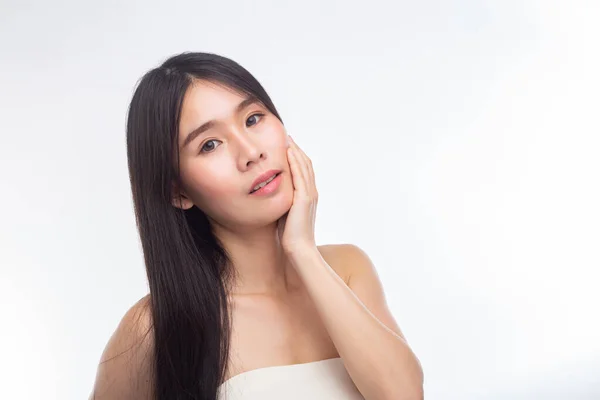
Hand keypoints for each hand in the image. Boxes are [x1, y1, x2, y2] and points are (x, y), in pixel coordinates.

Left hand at [277, 135, 318, 254]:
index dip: (297, 158)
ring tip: (288, 140)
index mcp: (307, 196)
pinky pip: (300, 175)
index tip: (287, 147)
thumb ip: (281, 202)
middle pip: (306, 165)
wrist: (298, 249)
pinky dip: (295, 162)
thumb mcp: (284, 214)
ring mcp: (309, 195)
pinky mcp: (304, 199)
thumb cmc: (290, 236)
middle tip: (288, 137)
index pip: (304, 171)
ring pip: (304, 167)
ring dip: (296, 152)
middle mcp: (311, 193)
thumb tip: (269, 195)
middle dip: (297, 150)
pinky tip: (288, 152)